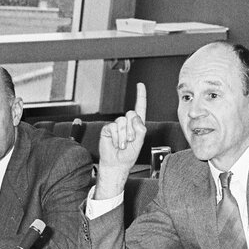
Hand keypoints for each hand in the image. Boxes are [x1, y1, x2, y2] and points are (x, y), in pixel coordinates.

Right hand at [94, 83, 146, 199]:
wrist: (116, 164)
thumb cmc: (128, 155)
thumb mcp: (139, 143)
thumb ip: (140, 130)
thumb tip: (135, 118)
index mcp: (137, 125)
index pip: (140, 107)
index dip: (140, 96)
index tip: (140, 85)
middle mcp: (127, 123)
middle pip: (131, 114)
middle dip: (132, 129)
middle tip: (130, 141)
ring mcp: (117, 125)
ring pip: (122, 122)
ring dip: (123, 137)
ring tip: (122, 145)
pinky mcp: (108, 129)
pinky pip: (113, 128)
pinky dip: (116, 138)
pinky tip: (115, 144)